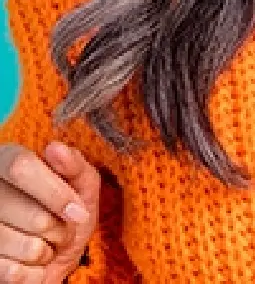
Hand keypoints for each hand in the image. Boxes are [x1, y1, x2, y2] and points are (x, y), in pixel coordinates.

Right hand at [0, 142, 99, 283]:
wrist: (55, 257)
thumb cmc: (66, 214)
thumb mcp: (82, 185)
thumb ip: (74, 165)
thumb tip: (55, 148)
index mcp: (7, 161)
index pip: (20, 166)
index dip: (54, 192)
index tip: (78, 212)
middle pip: (28, 212)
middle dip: (57, 228)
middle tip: (63, 230)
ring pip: (16, 242)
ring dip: (44, 251)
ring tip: (46, 245)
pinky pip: (10, 272)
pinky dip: (31, 272)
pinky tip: (30, 263)